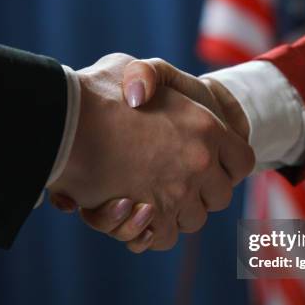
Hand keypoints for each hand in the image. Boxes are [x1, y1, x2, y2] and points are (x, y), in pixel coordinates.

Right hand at [48, 54, 253, 250]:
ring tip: (151, 195)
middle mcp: (200, 163)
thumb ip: (149, 79)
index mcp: (206, 127)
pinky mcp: (152, 217)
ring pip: (194, 219)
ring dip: (176, 212)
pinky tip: (136, 212)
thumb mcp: (129, 68)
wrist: (62, 121)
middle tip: (175, 180)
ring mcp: (178, 193)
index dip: (228, 165)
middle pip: (220, 196)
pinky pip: (165, 237)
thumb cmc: (93, 91)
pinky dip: (153, 231)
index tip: (211, 165)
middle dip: (202, 192)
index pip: (241, 161)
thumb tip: (143, 97)